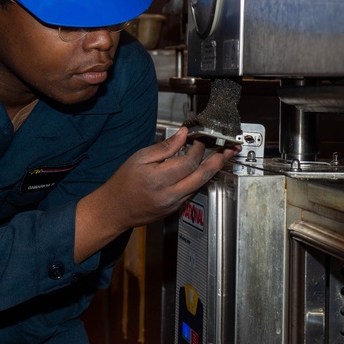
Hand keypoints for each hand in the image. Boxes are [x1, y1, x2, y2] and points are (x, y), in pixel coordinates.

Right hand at [74, 127, 238, 260]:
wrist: (114, 210)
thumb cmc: (123, 183)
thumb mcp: (139, 158)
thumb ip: (164, 147)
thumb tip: (182, 134)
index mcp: (159, 179)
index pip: (188, 162)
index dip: (198, 149)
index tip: (199, 140)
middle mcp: (169, 194)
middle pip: (201, 176)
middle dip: (218, 161)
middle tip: (229, 149)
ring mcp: (174, 204)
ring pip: (200, 185)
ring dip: (212, 170)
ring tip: (222, 157)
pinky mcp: (175, 210)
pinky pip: (192, 192)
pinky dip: (199, 180)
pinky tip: (203, 171)